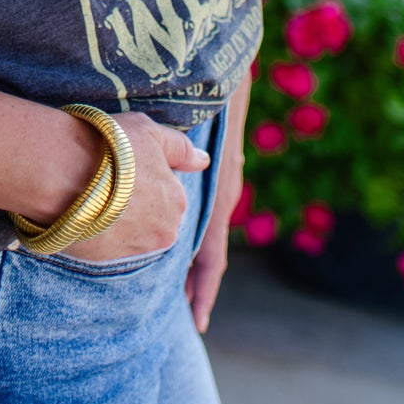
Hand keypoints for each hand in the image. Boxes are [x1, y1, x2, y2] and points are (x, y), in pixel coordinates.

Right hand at [56, 111, 209, 262]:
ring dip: (116, 218)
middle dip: (134, 202)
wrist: (63, 173)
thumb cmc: (110, 147)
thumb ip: (181, 149)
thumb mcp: (151, 133)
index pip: (167, 191)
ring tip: (91, 193)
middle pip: (152, 215)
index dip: (144, 174)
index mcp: (177, 202)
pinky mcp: (105, 262)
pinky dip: (99, 231)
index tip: (123, 164)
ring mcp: (134, 251)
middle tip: (107, 180)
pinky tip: (82, 209)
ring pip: (131, 232)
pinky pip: (107, 245)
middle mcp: (163, 233)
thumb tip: (204, 161)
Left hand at [185, 68, 251, 332]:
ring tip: (176, 290)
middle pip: (206, 253)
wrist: (229, 83)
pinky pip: (203, 216)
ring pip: (204, 236)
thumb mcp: (195, 143)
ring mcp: (221, 191)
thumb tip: (174, 188)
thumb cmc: (209, 110)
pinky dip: (194, 235)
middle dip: (193, 282)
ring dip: (191, 261)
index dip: (204, 288)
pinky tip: (178, 240)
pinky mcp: (217, 180)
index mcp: (220, 199)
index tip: (198, 320)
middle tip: (180, 314)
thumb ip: (181, 164)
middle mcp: (222, 200)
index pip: (212, 256)